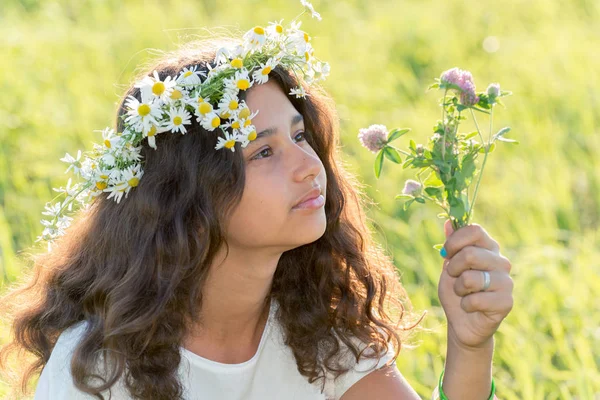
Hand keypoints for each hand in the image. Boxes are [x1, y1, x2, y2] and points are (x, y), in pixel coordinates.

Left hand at [438, 220, 513, 349]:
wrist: (462, 323)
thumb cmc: (456, 291)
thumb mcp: (449, 266)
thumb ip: (451, 245)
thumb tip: (447, 222)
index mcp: (488, 248)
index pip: (474, 230)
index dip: (455, 241)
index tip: (447, 253)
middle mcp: (501, 261)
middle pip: (470, 254)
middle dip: (452, 268)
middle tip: (454, 278)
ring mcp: (506, 281)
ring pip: (471, 278)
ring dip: (458, 289)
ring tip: (464, 294)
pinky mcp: (506, 302)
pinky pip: (475, 300)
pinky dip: (465, 305)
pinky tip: (471, 307)